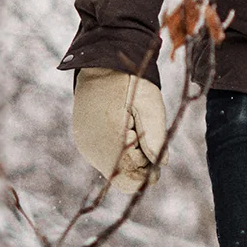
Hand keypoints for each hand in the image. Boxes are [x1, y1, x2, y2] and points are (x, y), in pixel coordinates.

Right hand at [71, 67, 166, 192]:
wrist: (102, 67)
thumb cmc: (130, 83)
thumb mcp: (150, 104)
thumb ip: (155, 136)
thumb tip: (161, 164)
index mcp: (108, 139)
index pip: (131, 179)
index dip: (148, 170)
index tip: (152, 148)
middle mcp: (92, 149)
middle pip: (124, 177)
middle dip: (140, 163)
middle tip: (140, 132)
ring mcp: (86, 147)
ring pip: (116, 169)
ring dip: (130, 155)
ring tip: (130, 126)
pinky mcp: (85, 144)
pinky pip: (107, 159)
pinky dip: (120, 150)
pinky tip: (121, 128)